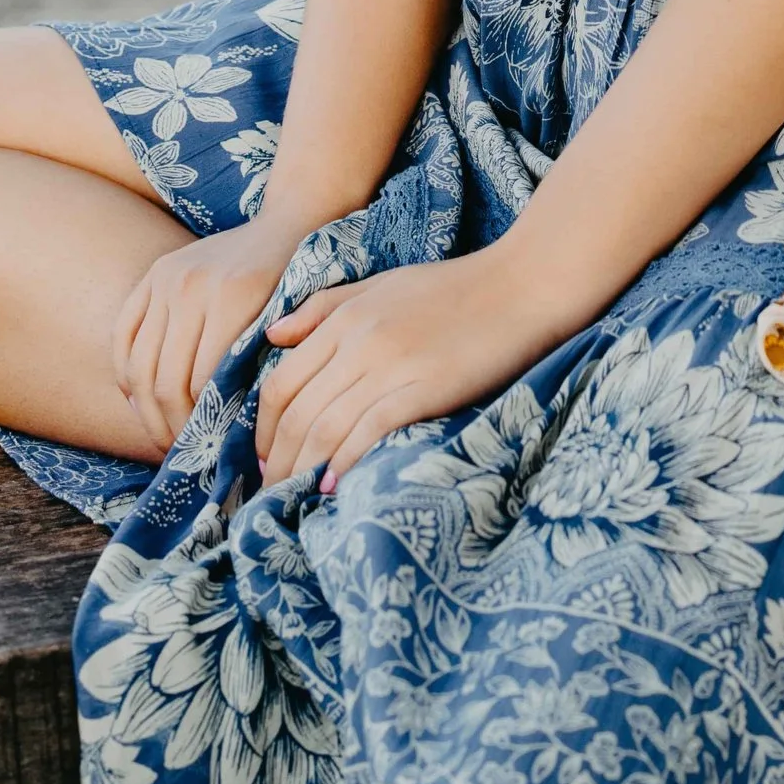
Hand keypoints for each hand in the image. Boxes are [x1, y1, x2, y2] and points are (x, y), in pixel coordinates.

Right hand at [112, 214, 305, 453]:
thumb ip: (260, 369)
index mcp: (232, 297)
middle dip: (171, 427)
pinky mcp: (152, 275)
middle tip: (183, 454)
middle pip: (165, 379)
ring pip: (139, 365)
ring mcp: (166, 278)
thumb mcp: (290, 324)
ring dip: (146, 412)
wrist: (284, 224)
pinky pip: (123, 337)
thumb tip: (229, 436)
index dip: (202, 425)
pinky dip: (125, 376)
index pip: (202, 383)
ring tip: (162, 435)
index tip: (211, 451)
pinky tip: (139, 402)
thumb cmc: (296, 285)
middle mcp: (192, 285)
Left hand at [256, 244, 555, 491]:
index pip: (282, 382)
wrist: (520, 285)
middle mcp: (359, 341)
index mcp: (345, 317)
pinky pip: (369, 431)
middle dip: (277, 460)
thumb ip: (325, 308)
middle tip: (271, 491)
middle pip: (298, 412)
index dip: (263, 428)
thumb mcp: (381, 285)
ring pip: (326, 427)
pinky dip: (345, 462)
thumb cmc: (453, 287)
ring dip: (302, 470)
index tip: (264, 458)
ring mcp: (391, 365)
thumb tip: (273, 337)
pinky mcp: (424, 387)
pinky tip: (333, 485)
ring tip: (293, 498)